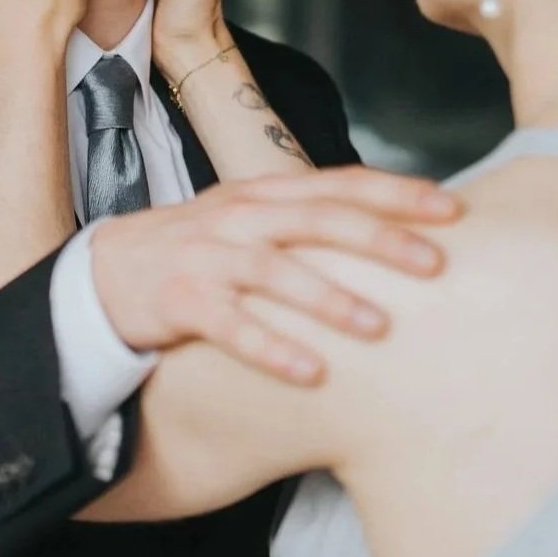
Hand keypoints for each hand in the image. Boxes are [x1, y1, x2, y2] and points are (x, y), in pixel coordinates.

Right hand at [89, 166, 458, 384]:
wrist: (104, 273)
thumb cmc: (198, 252)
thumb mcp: (249, 222)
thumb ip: (308, 222)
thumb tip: (393, 234)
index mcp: (262, 195)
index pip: (338, 183)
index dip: (395, 192)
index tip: (453, 208)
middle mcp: (239, 218)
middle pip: (316, 219)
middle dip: (379, 238)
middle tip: (434, 264)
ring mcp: (207, 258)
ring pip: (274, 271)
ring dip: (329, 297)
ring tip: (379, 326)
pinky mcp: (178, 301)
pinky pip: (229, 325)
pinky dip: (270, 348)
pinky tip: (312, 373)